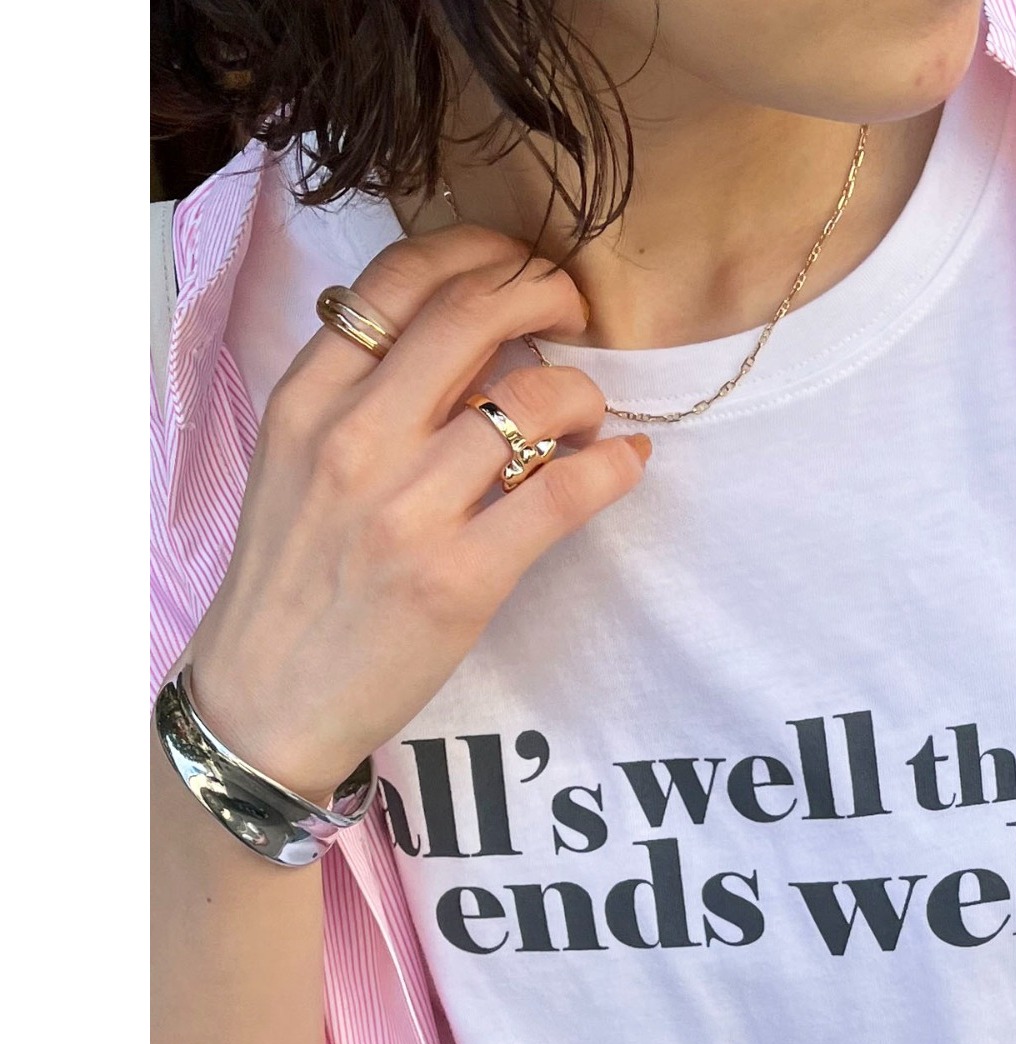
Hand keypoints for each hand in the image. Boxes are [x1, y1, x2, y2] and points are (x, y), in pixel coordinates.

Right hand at [184, 224, 649, 799]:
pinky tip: (627, 462)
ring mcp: (408, 508)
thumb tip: (461, 345)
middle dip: (546, 294)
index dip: (480, 253)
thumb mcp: (294, 461)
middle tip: (578, 313)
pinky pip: (561, 494)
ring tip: (592, 415)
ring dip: (584, 393)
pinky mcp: (460, 576)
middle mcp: (355, 437)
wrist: (267, 697)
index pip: (400, 279)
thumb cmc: (292, 580)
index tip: (521, 265)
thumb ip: (358, 395)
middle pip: (473, 314)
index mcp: (308, 399)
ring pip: (532, 400)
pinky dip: (612, 467)